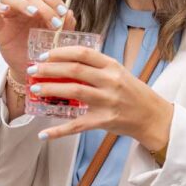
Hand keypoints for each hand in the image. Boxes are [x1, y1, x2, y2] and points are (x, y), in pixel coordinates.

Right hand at [0, 0, 75, 84]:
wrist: (32, 70)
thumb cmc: (44, 52)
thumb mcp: (59, 41)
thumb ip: (66, 27)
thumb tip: (70, 13)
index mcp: (39, 7)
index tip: (63, 13)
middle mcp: (23, 8)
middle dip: (44, 7)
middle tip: (54, 23)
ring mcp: (8, 15)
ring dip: (22, 3)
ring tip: (33, 14)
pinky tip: (6, 10)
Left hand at [27, 45, 172, 151]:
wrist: (152, 116)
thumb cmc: (133, 93)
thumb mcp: (119, 73)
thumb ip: (96, 68)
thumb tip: (65, 63)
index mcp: (112, 66)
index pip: (83, 53)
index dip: (60, 52)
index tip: (44, 55)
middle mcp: (110, 81)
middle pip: (74, 70)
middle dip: (49, 69)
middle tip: (32, 70)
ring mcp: (107, 101)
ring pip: (73, 91)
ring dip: (50, 89)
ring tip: (35, 88)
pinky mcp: (104, 121)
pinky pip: (77, 125)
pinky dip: (59, 131)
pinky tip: (44, 133)